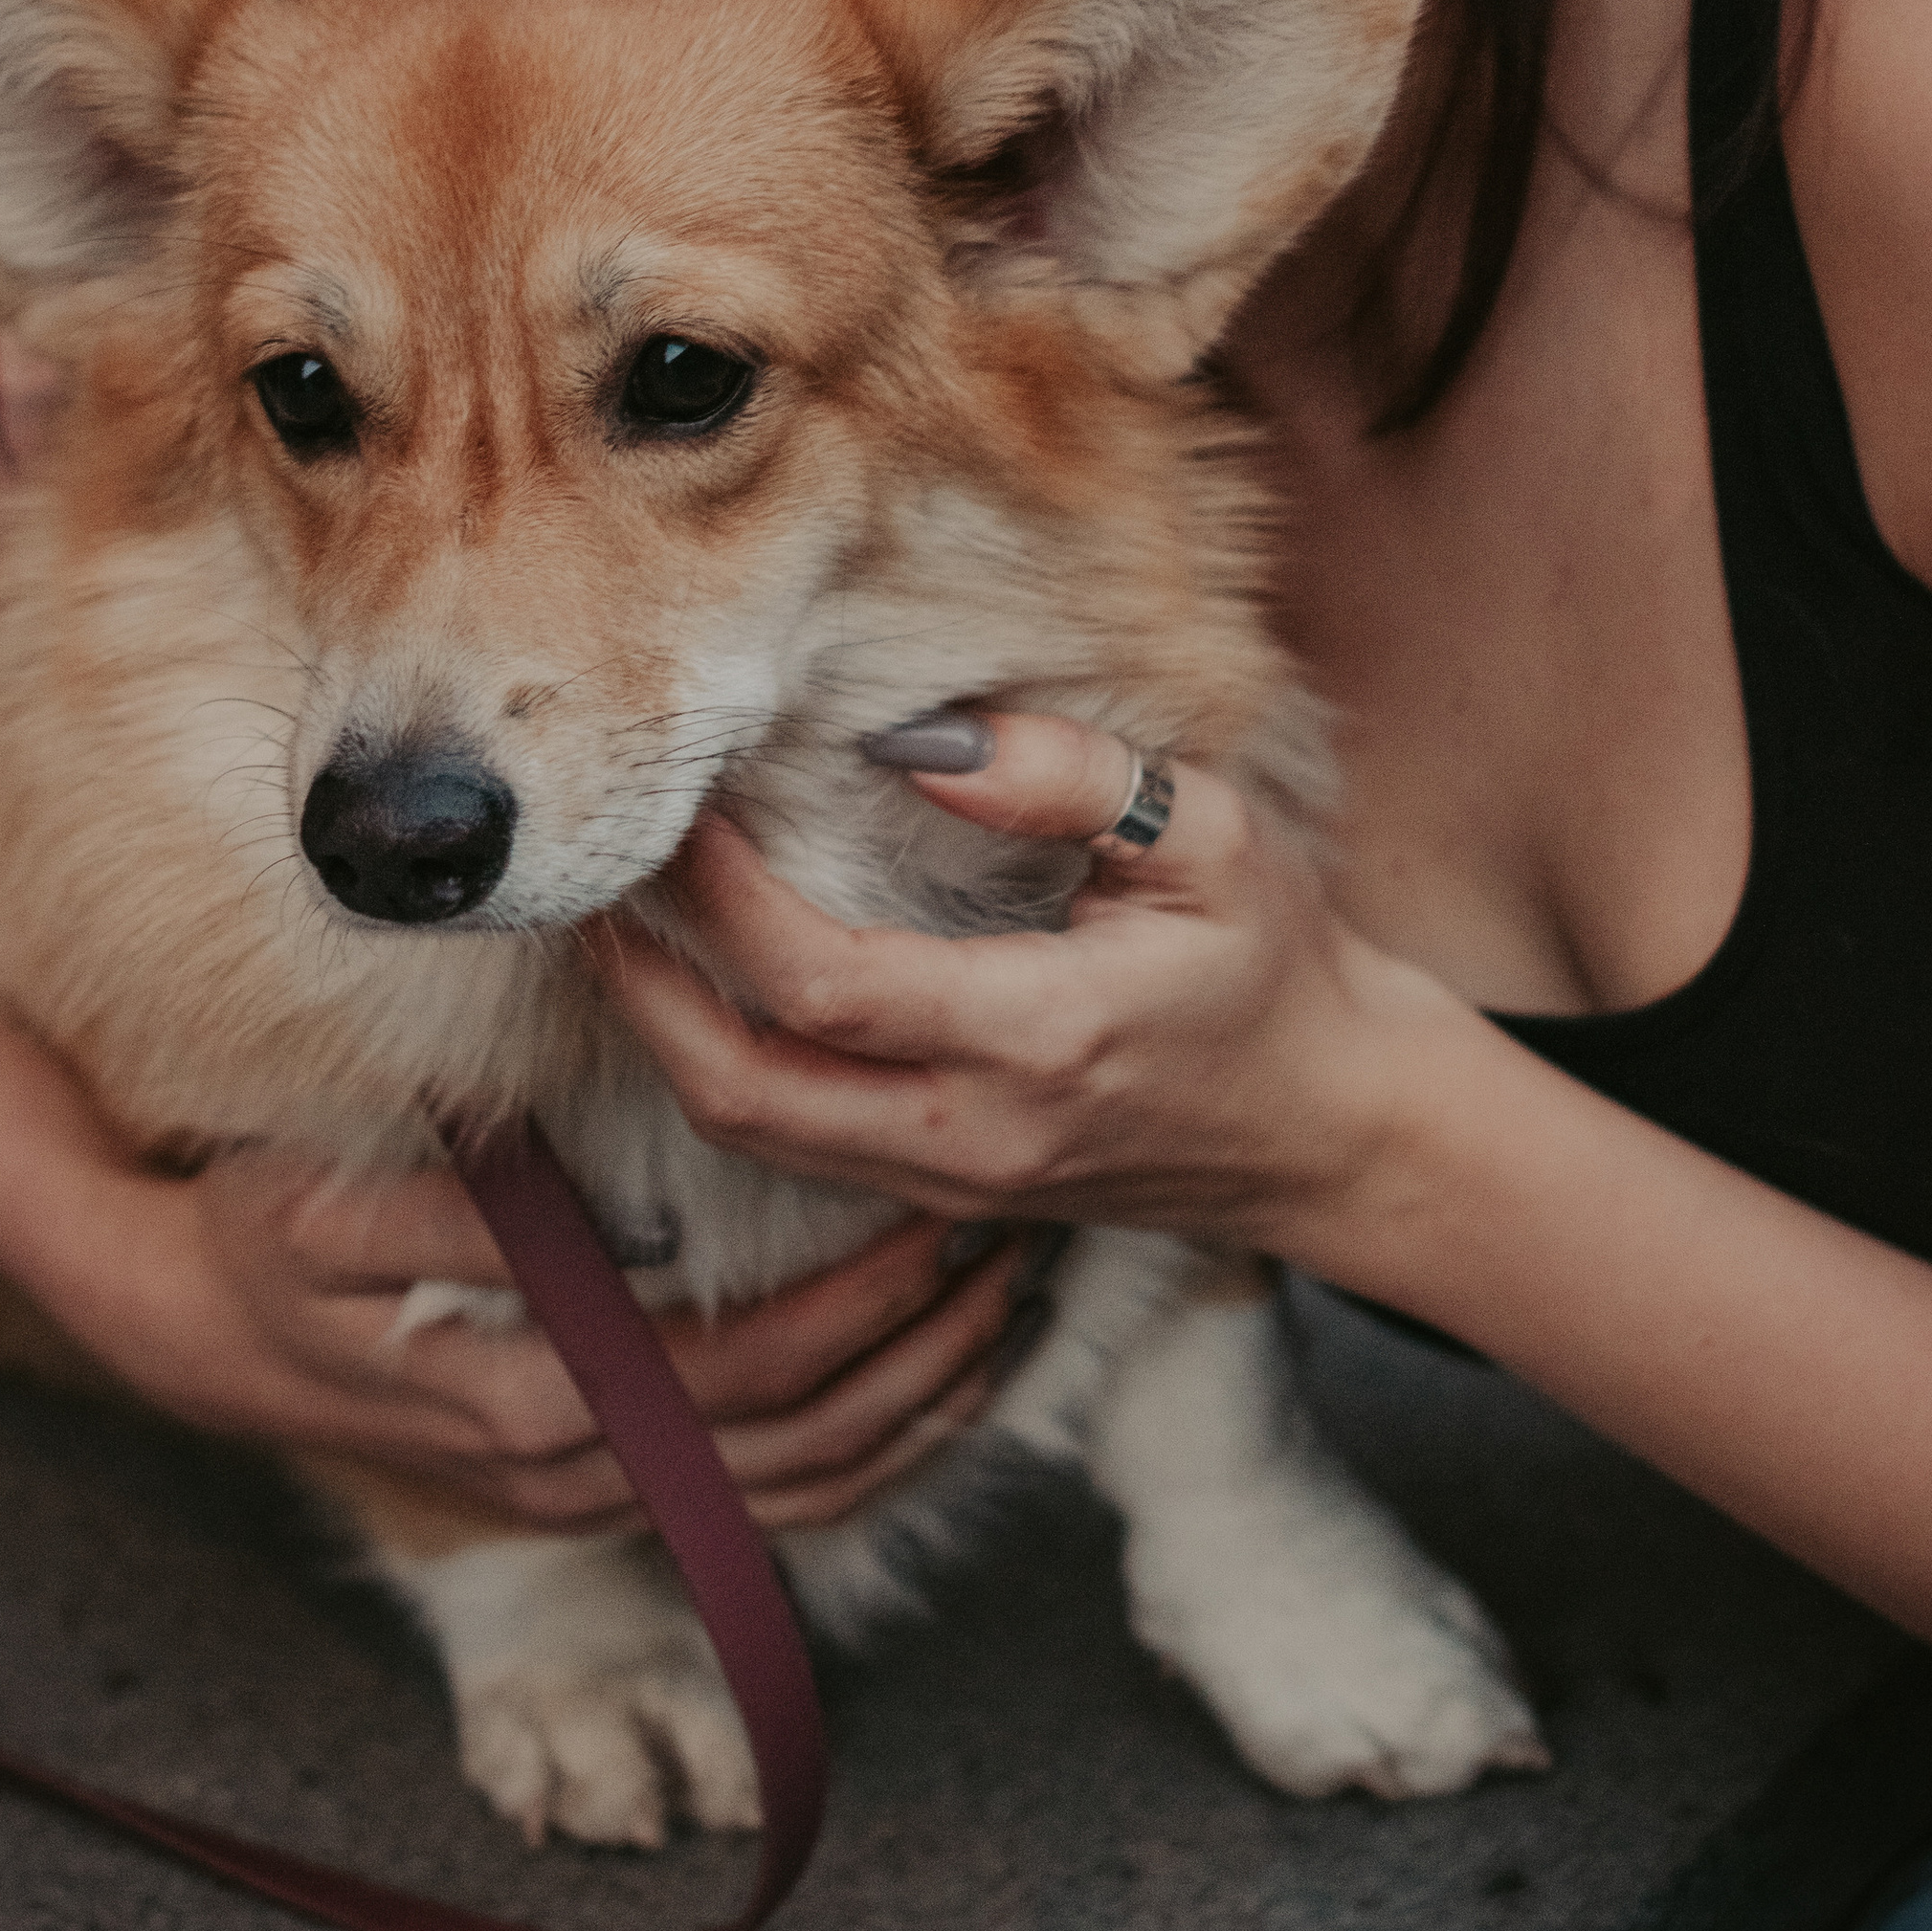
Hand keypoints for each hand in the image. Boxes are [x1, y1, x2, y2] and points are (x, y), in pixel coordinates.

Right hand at [55, 1150, 1030, 1535]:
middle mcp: (579, 1476)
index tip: (941, 1212)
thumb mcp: (328, 1201)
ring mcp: (595, 1499)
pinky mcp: (603, 1494)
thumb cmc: (266, 1236)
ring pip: (803, 1492)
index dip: (858, 1305)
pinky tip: (935, 1387)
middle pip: (802, 1440)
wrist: (199, 1328)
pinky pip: (768, 1503)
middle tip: (1012, 1239)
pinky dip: (870, 1456)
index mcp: (530, 1402)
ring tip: (1010, 1307)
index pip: (743, 1371)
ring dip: (920, 1408)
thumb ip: (473, 1214)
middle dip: (923, 1346)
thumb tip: (616, 1226)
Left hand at [596, 713, 1458, 1255]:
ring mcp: (950, 1183)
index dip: (720, 899)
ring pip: (745, 1133)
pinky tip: (699, 985)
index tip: (682, 806)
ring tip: (624, 921)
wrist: (1336, 1130)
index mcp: (1036, 1040)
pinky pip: (791, 1144)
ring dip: (662, 1031)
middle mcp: (971, 1135)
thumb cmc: (1282, 970)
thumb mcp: (1213, 839)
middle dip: (638, 987)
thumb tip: (915, 737)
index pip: (818, 983)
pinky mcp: (942, 1193)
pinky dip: (720, 1066)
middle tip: (594, 877)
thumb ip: (1068, 778)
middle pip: (736, 1090)